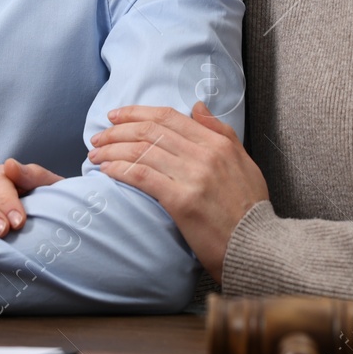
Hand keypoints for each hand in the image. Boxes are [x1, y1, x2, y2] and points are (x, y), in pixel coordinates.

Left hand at [87, 102, 266, 281]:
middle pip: (150, 131)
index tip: (116, 115)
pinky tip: (105, 170)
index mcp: (218, 143)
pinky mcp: (181, 201)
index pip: (169, 117)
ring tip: (95, 154)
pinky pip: (142, 176)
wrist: (257, 246)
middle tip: (98, 136)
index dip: (137, 113)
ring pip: (142, 151)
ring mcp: (193, 176)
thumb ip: (220, 132)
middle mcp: (205, 154)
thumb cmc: (250, 208)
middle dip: (118, 130)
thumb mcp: (244, 162)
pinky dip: (119, 169)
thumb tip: (197, 106)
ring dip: (112, 150)